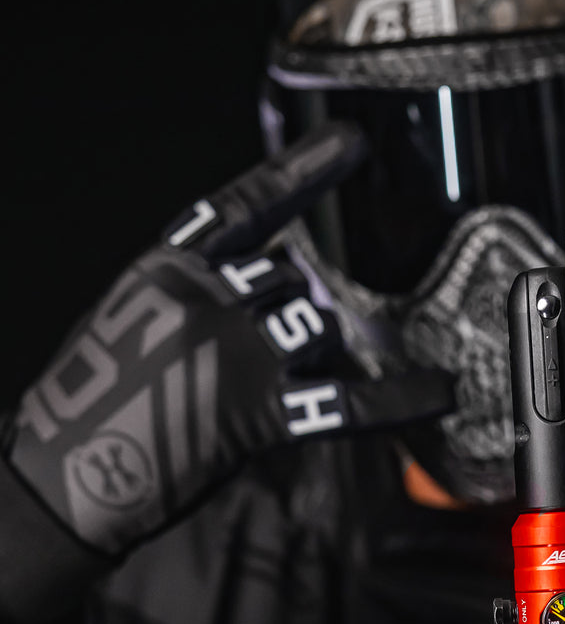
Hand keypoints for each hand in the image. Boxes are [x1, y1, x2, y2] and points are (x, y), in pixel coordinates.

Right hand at [3, 121, 449, 558]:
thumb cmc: (93, 406)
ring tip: (281, 382)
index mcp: (170, 269)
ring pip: (321, 329)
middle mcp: (208, 299)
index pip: (245, 206)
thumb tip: (268, 287)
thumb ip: (198, 296)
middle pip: (293, 281)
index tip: (351, 147)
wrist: (64, 476)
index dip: (302, 173)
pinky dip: (401, 399)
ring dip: (318, 353)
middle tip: (272, 352)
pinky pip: (350, 400)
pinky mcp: (261, 414)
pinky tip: (441, 393)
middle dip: (295, 312)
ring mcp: (237, 354)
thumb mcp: (132, 321)